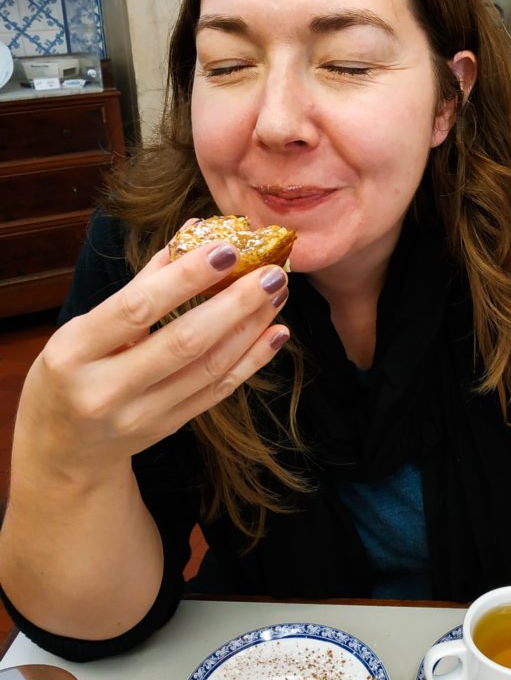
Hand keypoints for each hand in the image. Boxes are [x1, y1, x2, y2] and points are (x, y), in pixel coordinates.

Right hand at [15, 238, 290, 475]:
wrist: (64, 447)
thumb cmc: (75, 369)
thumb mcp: (88, 326)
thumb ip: (144, 282)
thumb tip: (193, 232)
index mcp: (75, 352)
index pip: (138, 308)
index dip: (186, 278)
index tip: (227, 249)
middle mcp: (105, 389)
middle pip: (184, 342)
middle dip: (235, 304)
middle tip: (272, 272)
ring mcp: (140, 416)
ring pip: (209, 368)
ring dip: (251, 327)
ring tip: (277, 293)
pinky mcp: (169, 428)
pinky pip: (219, 391)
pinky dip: (252, 360)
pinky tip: (276, 332)